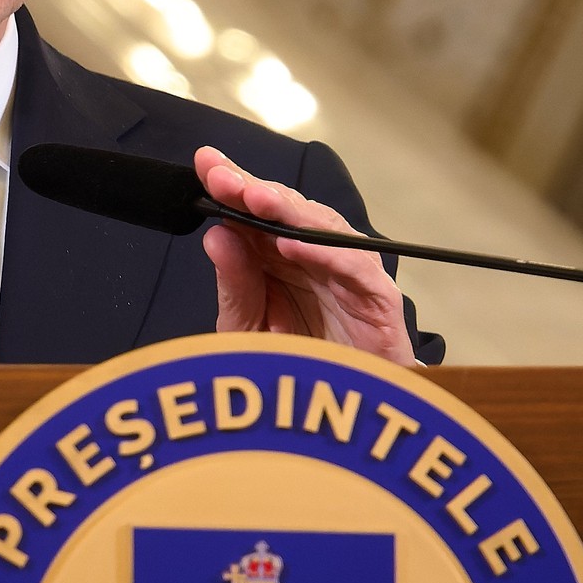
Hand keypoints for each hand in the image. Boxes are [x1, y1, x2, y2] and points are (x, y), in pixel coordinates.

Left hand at [197, 147, 416, 366]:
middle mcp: (316, 259)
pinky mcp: (378, 301)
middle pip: (288, 211)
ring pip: (323, 228)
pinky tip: (292, 244)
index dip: (233, 184)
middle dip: (253, 188)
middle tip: (221, 175)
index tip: (204, 163)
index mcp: (281, 259)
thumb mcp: (249, 328)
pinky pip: (355, 268)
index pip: (256, 212)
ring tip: (252, 197)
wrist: (344, 419)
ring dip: (287, 210)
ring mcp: (349, 275)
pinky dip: (326, 253)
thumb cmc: (298, 370)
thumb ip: (235, 284)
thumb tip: (216, 234)